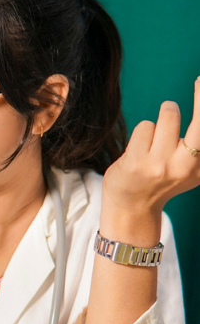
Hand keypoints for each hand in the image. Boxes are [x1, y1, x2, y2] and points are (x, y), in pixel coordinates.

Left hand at [101, 78, 199, 241]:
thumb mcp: (189, 169)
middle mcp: (185, 167)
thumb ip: (199, 148)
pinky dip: (142, 133)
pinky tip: (138, 150)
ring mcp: (160, 165)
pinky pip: (144, 127)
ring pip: (167, 116)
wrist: (131, 207)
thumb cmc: (160, 181)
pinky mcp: (136, 162)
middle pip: (199, 122)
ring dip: (159, 121)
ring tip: (154, 139)